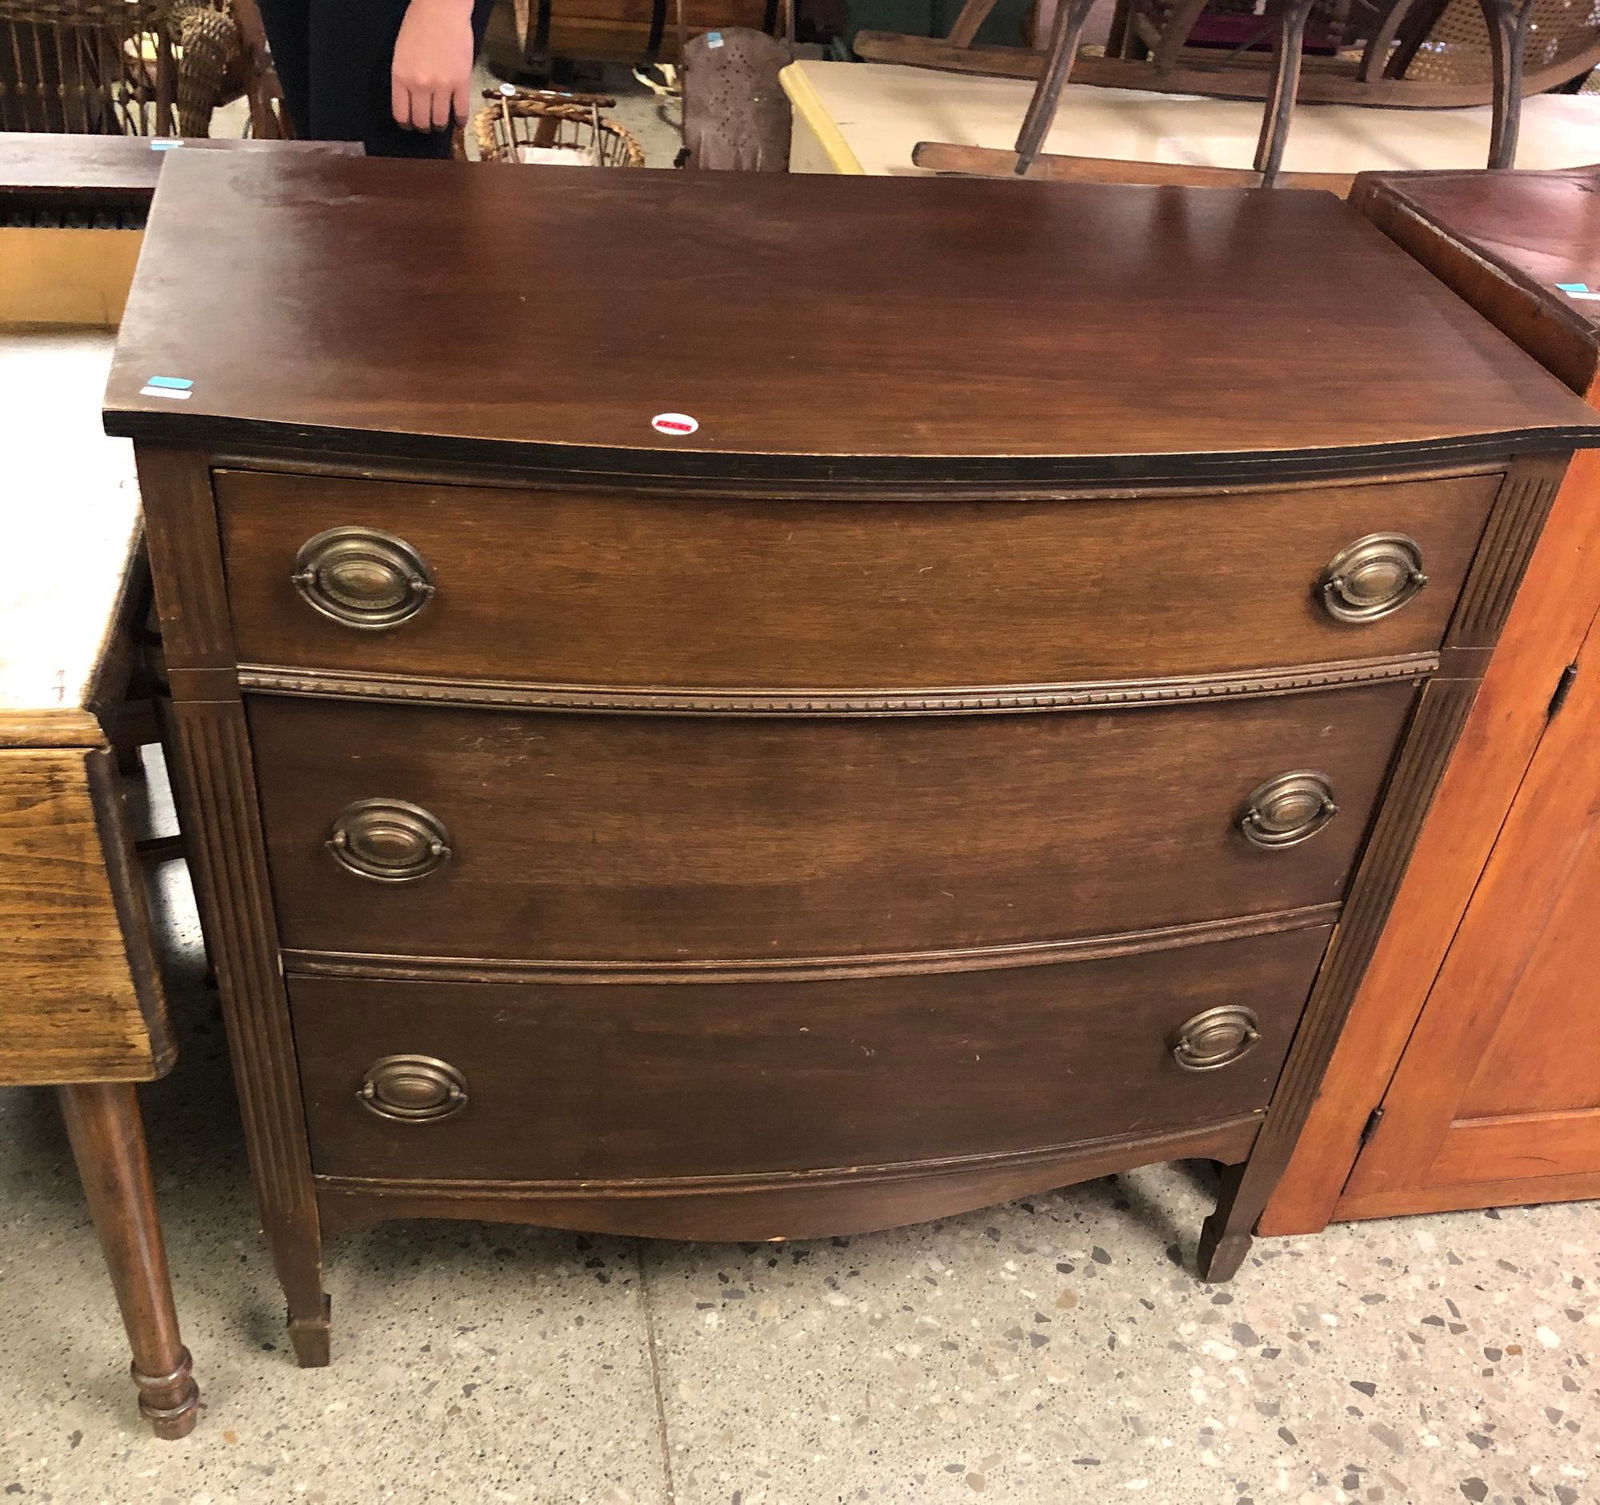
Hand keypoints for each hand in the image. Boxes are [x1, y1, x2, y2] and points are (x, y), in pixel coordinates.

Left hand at [391, 0, 474, 131]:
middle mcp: (420, 85)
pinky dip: (460, 120)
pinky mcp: (461, 83)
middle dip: (424, 126)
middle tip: (428, 124)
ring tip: (443, 122)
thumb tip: (412, 103)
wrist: (440, 10)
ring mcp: (442, 86)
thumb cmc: (418, 26)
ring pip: (441, 120)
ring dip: (441, 125)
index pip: (402, 115)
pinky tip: (459, 121)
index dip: (407, 124)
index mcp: (400, 77)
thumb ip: (404, 79)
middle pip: (422, 121)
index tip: (411, 125)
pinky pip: (461, 111)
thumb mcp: (401, 54)